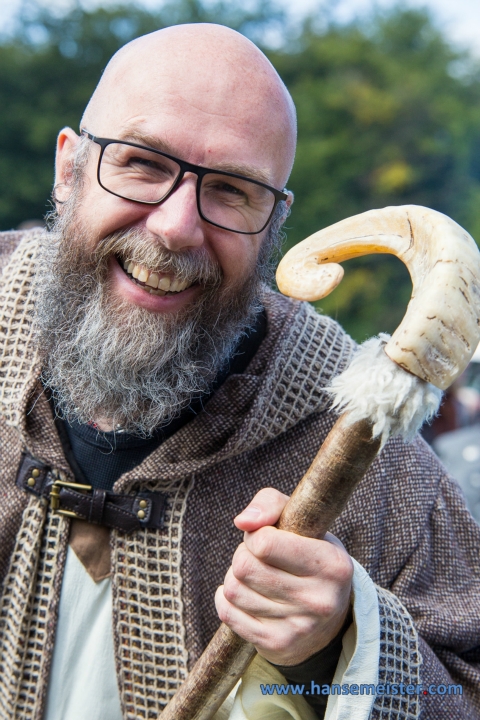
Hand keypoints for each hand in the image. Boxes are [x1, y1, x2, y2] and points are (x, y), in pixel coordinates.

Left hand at [215, 487, 352, 665]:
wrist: (328, 617)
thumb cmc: (308, 554)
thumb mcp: (303, 521)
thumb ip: (270, 503)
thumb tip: (242, 521)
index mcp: (332, 564)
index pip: (264, 542)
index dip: (256, 535)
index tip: (266, 537)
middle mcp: (319, 600)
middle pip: (244, 566)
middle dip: (243, 556)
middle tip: (259, 558)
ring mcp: (299, 628)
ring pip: (233, 589)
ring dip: (235, 577)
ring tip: (256, 577)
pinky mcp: (278, 646)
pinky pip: (228, 614)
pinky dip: (227, 600)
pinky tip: (245, 595)